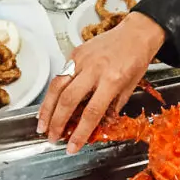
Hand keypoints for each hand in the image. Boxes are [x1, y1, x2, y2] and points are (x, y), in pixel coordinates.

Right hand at [39, 12, 165, 153]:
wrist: (137, 32)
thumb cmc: (137, 59)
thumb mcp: (131, 86)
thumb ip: (113, 106)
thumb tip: (98, 124)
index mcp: (112, 79)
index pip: (92, 111)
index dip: (80, 132)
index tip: (72, 147)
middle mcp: (95, 69)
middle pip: (69, 100)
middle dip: (57, 123)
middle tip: (53, 138)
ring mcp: (82, 59)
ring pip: (57, 86)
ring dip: (47, 109)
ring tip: (42, 126)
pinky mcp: (75, 53)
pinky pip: (60, 74)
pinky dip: (51, 92)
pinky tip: (47, 106)